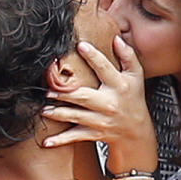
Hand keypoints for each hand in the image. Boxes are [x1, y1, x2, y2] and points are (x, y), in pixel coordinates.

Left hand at [41, 36, 158, 171]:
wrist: (136, 132)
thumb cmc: (133, 98)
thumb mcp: (136, 76)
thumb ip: (128, 56)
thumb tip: (116, 38)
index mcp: (119, 86)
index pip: (105, 69)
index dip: (94, 56)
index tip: (80, 45)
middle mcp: (109, 103)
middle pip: (84, 96)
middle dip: (65, 93)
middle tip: (48, 88)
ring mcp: (101, 120)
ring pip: (76, 117)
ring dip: (58, 113)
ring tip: (44, 108)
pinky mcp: (93, 133)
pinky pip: (75, 137)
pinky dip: (60, 140)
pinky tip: (46, 141)